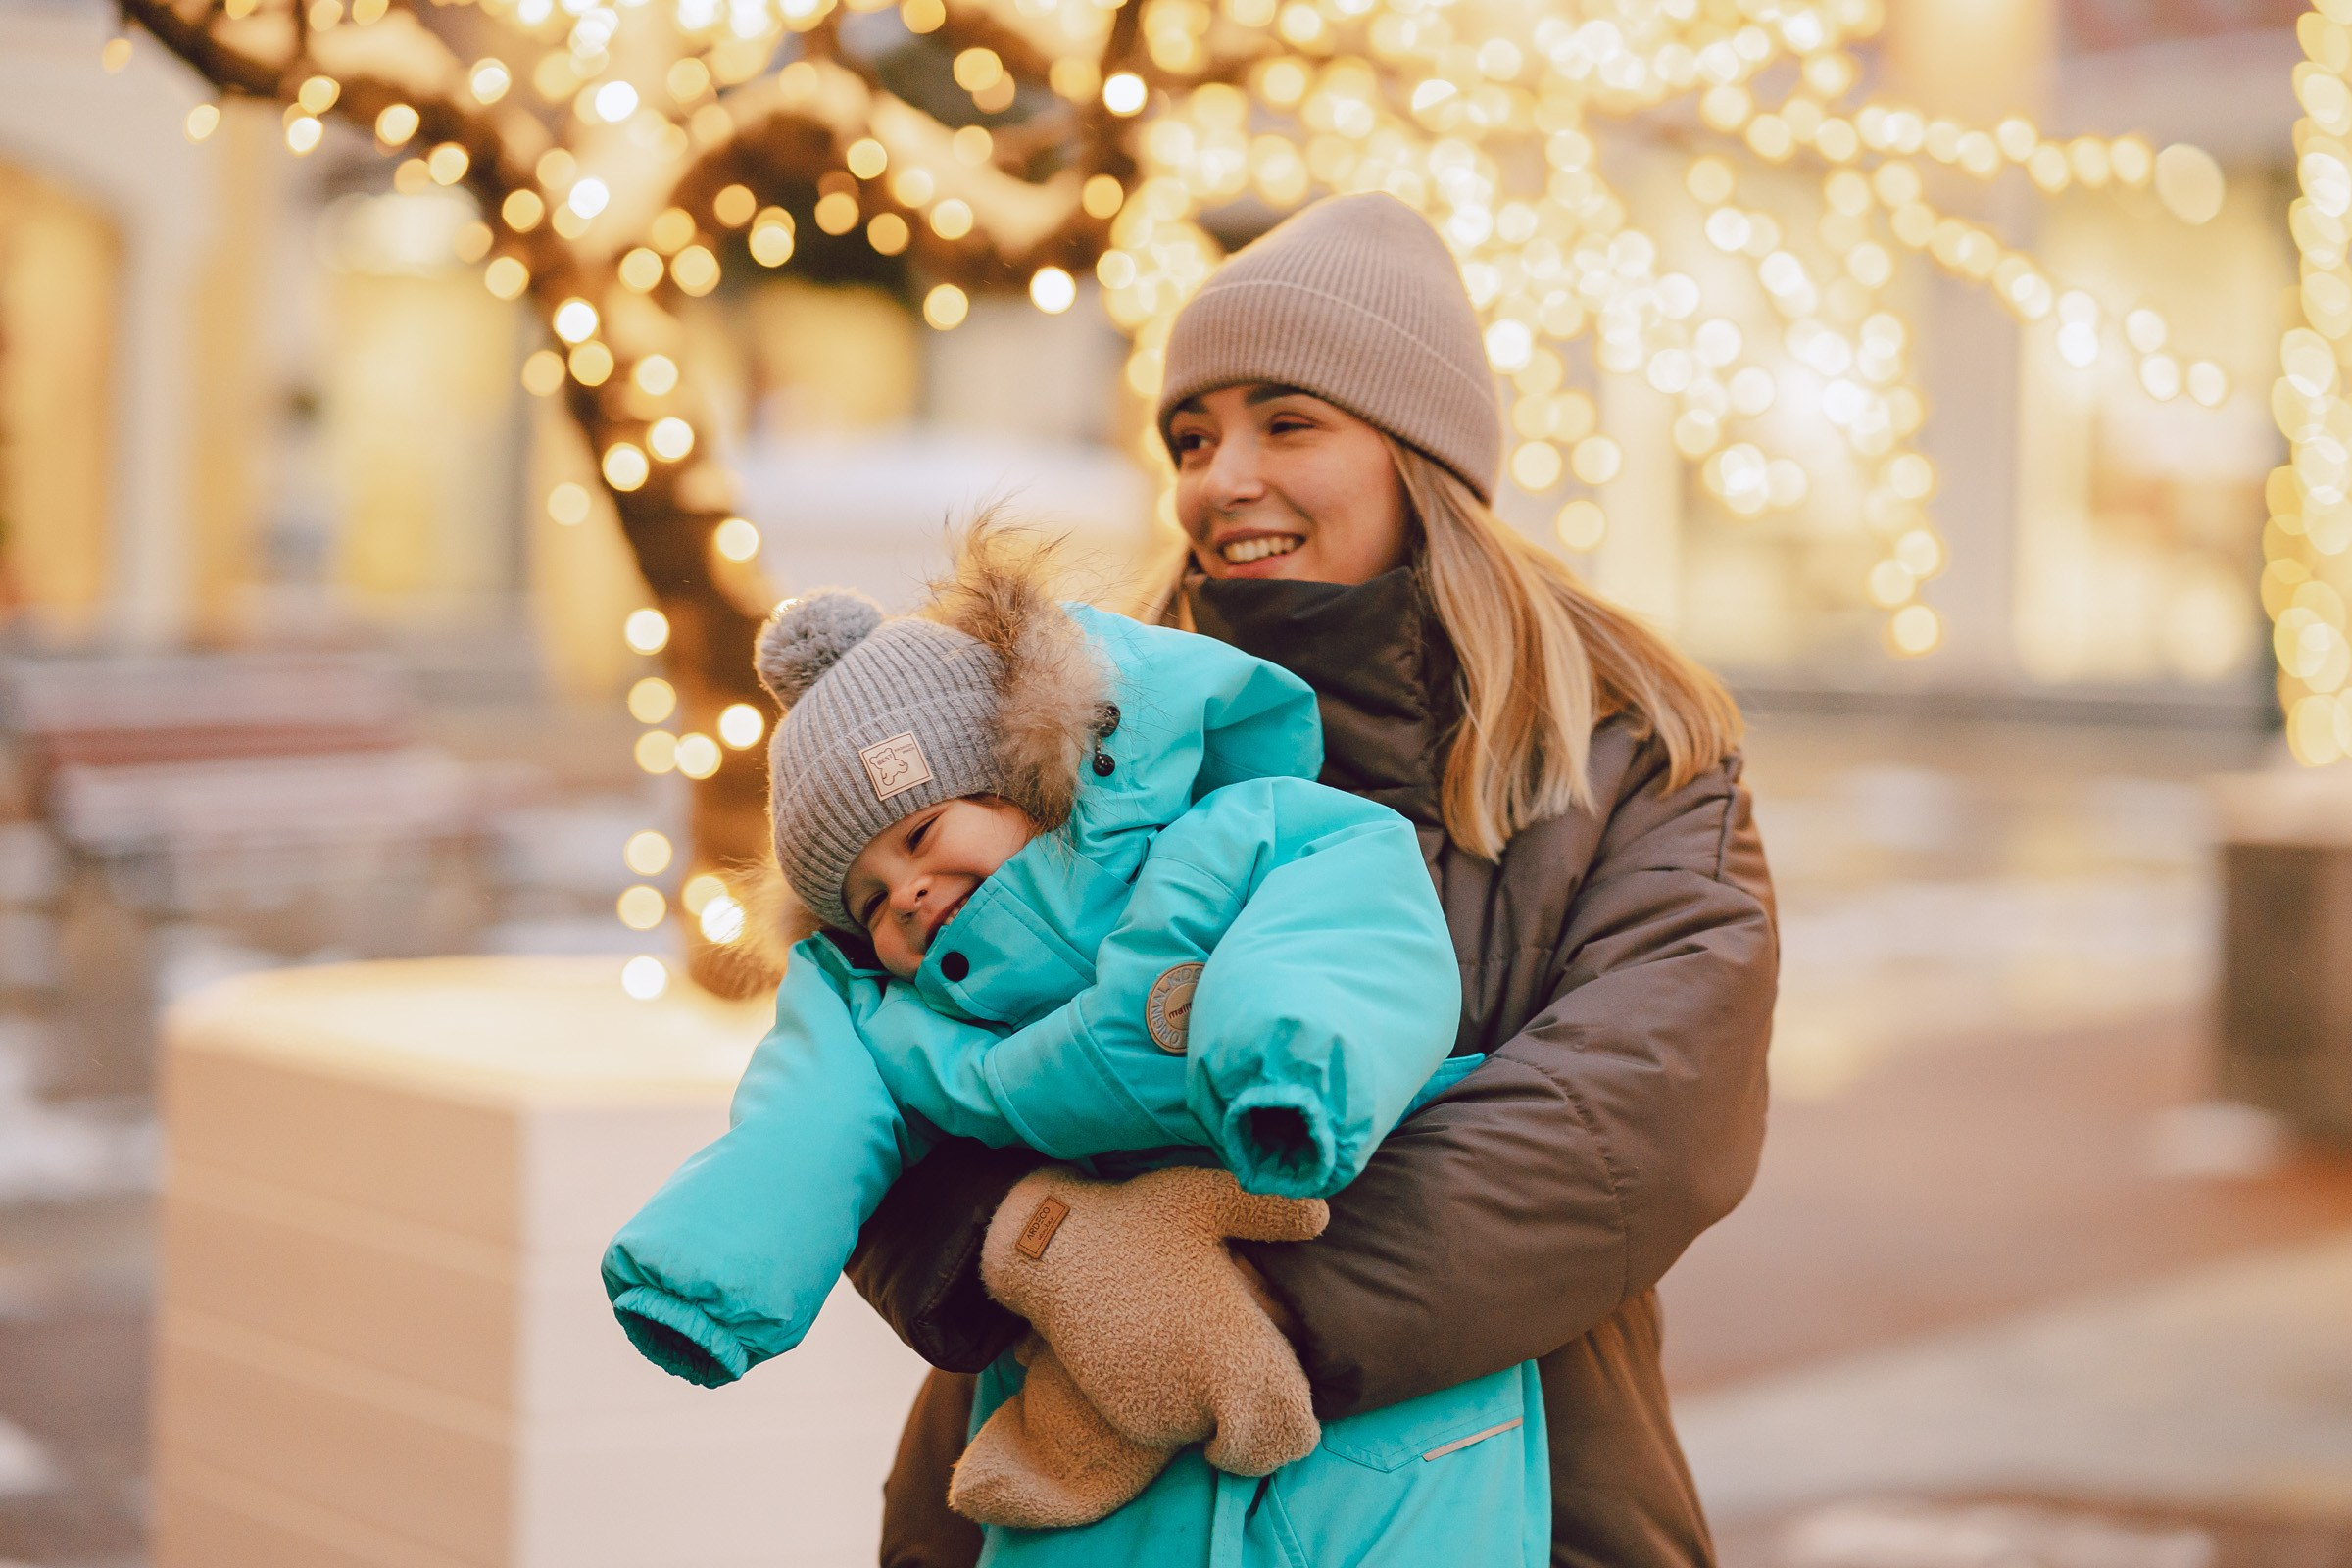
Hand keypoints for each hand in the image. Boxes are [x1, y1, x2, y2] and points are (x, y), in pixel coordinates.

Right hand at [979, 1165, 1325, 1470]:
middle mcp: (1199, 1401)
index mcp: (1236, 1357)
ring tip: (1197, 1343)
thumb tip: (1322, 1215)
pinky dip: (1176, 1403)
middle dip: (1255, 1409)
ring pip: (1208, 1433)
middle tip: (1242, 1356)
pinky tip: (1167, 1352)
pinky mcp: (1124, 1418)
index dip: (1295, 1418)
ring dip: (1213, 1403)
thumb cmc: (1137, 1220)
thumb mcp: (1209, 1197)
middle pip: (1253, 1438)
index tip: (1283, 1379)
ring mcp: (1158, 1415)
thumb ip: (1273, 1210)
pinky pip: (1169, 1427)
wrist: (1050, 1247)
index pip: (1292, 1435)